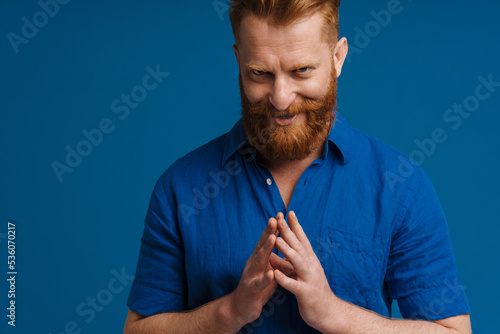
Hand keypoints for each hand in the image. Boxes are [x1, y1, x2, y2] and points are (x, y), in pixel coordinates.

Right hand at [229, 216, 278, 325]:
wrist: (242, 307)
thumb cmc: (257, 287)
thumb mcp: (267, 270)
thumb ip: (275, 259)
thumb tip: (287, 246)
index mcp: (259, 259)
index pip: (267, 240)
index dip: (273, 228)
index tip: (280, 214)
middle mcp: (253, 263)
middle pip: (262, 245)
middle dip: (269, 232)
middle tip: (275, 219)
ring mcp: (251, 275)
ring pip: (259, 260)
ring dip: (266, 249)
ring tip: (272, 238)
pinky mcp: (251, 290)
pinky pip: (259, 283)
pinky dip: (265, 278)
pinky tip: (271, 274)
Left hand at [270, 211, 339, 331]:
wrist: (329, 313)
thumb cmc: (313, 292)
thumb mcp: (300, 274)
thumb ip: (287, 264)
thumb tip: (273, 254)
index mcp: (310, 261)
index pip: (302, 240)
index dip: (295, 226)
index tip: (289, 212)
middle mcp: (311, 266)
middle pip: (298, 246)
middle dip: (288, 232)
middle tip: (279, 218)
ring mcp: (309, 279)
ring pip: (297, 262)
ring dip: (287, 250)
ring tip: (276, 240)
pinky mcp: (306, 294)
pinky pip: (294, 285)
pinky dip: (284, 279)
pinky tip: (275, 274)